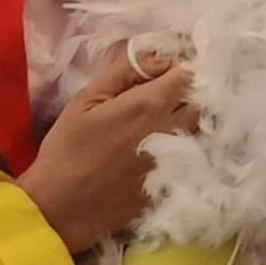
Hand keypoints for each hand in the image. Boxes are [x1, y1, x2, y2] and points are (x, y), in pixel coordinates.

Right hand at [20, 49, 194, 249]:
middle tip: (166, 95)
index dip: (180, 68)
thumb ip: (124, 72)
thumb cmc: (67, 149)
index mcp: (149, 105)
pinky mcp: (177, 184)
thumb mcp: (86, 99)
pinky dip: (189, 147)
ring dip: (190, 120)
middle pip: (202, 102)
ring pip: (201, 130)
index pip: (187, 74)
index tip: (164, 72)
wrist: (63, 208)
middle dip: (191, 93)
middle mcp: (172, 131)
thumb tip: (156, 57)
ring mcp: (179, 161)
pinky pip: (196, 158)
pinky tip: (166, 150)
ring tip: (165, 121)